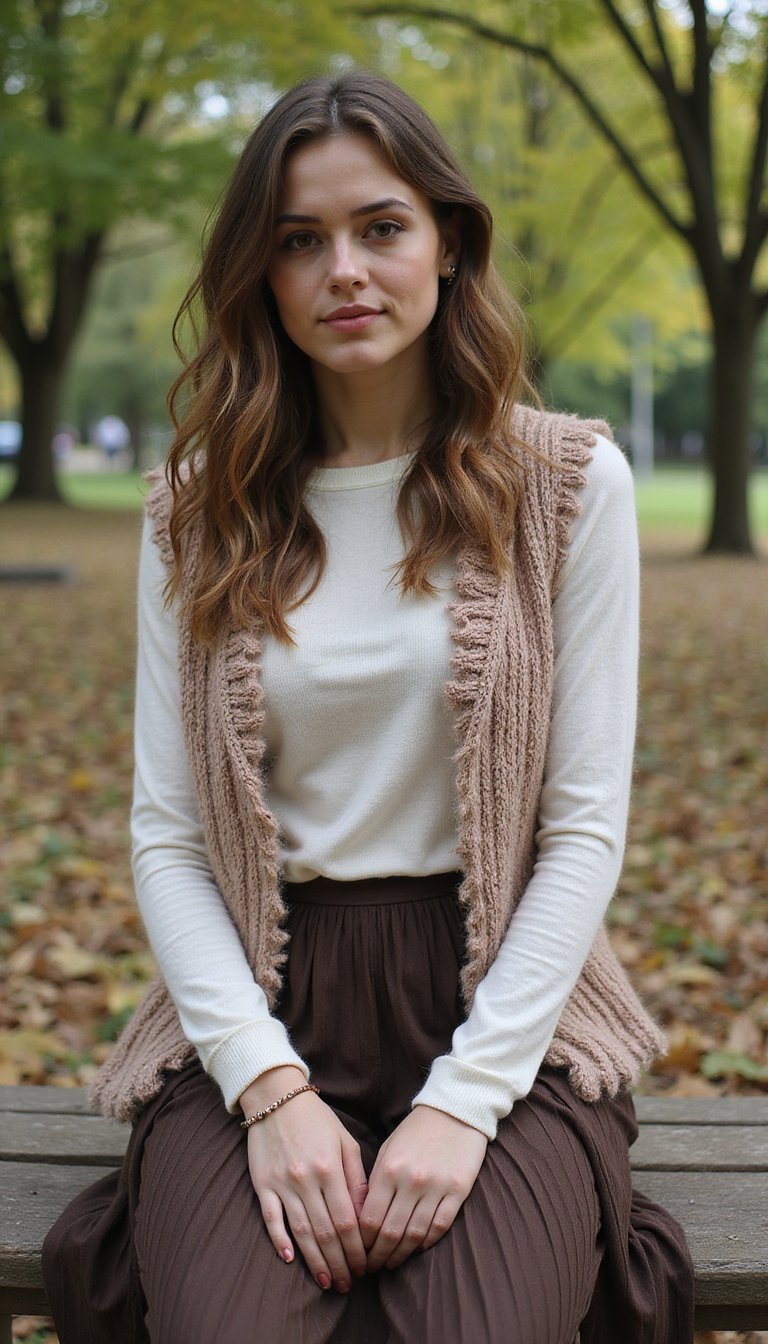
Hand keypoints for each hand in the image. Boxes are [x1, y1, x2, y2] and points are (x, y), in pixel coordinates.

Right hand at [241, 1068, 367, 1292]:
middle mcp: (307, 1180)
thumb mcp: (345, 1141)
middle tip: (348, 1284)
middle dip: (340, 1262)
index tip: (365, 1267)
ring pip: (301, 1231)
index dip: (357, 1249)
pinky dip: (280, 1241)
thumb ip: (356, 1177)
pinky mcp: (263, 1185)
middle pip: (326, 1232)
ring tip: (327, 1281)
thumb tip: (366, 1213)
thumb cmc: (317, 1119)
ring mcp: (283, 1184)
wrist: (276, 1097)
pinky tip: (291, 1260)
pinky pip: (272, 1218)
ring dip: (315, 1260)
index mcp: (330, 1169)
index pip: (347, 1220)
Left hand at [359, 1105, 487, 1271]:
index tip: (356, 1252)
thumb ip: (375, 1181)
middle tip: (370, 1267)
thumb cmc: (415, 1130)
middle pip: (390, 1232)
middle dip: (377, 1255)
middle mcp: (411, 1181)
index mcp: (389, 1169)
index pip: (369, 1218)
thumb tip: (362, 1217)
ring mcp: (436, 1187)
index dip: (361, 1242)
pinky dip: (426, 1242)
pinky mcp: (458, 1191)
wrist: (454, 1110)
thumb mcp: (388, 1148)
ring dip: (400, 1254)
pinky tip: (417, 1248)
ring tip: (390, 1263)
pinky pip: (440, 1226)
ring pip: (414, 1235)